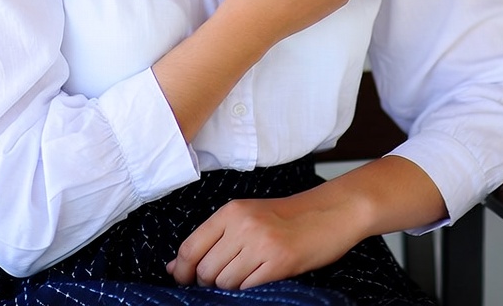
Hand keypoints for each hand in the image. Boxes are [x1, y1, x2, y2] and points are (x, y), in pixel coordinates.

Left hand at [166, 190, 361, 289]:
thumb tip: (174, 268)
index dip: (182, 272)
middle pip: (205, 270)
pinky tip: (258, 280)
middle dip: (208, 283)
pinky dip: (248, 290)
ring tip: (246, 276)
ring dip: (230, 288)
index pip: (190, 248)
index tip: (183, 281)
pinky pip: (248, 289)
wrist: (327, 213)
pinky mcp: (279, 263)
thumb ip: (211, 240)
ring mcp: (261, 244)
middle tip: (223, 280)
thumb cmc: (285, 218)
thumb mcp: (246, 218)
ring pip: (225, 283)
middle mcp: (242, 225)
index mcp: (231, 211)